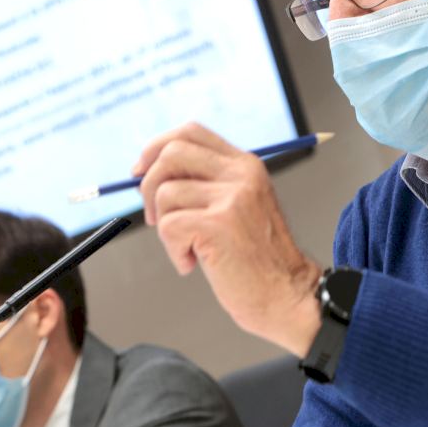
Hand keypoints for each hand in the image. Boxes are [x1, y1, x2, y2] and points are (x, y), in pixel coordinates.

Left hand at [134, 122, 322, 356]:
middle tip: (155, 218)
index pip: (190, 132)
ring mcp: (232, 197)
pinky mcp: (219, 224)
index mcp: (244, 164)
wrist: (286, 294)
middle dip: (149, 185)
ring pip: (166, 194)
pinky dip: (173, 250)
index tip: (141, 171)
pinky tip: (192, 263)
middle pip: (171, 153)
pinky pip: (169, 226)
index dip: (156, 147)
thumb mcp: (236, 207)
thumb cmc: (255, 259)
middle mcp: (240, 174)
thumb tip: (147, 174)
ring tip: (189, 250)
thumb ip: (205, 184)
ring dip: (165, 228)